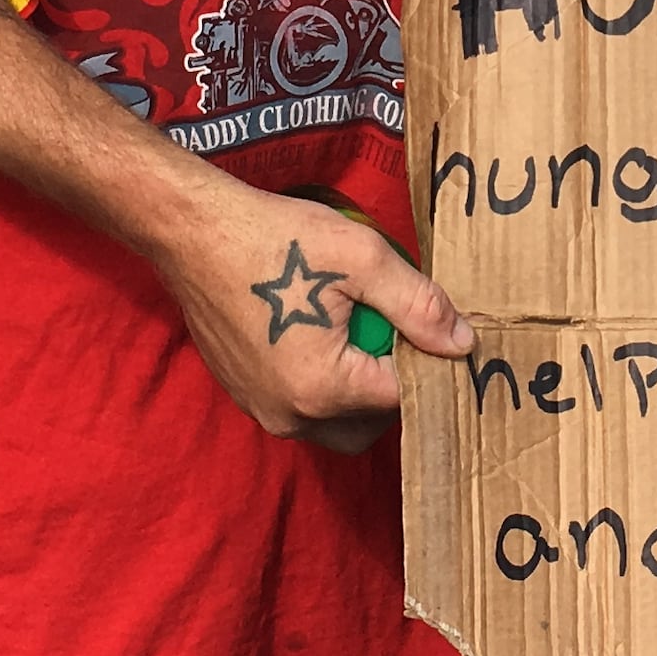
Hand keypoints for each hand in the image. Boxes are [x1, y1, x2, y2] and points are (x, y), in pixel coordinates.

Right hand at [150, 184, 473, 455]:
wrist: (193, 231)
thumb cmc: (274, 238)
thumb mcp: (361, 257)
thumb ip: (418, 305)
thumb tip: (463, 343)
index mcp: (323, 388)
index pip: (404, 398)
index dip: (429, 363)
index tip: (433, 329)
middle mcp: (291, 415)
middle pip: (371, 424)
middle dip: (390, 386)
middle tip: (391, 329)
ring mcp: (263, 409)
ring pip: (336, 421)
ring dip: (357, 386)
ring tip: (353, 325)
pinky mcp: (246, 395)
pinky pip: (301, 406)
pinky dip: (323, 381)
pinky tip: (319, 327)